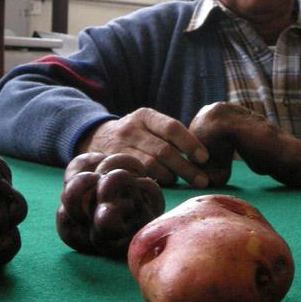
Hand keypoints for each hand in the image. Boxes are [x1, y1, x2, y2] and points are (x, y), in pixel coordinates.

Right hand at [77, 108, 209, 187]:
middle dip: (186, 167)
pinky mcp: (113, 164)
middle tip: (202, 180)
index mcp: (145, 116)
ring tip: (181, 181)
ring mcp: (120, 147)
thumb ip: (170, 134)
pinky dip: (154, 181)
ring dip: (171, 176)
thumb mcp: (148, 124)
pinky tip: (164, 185)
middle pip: (163, 150)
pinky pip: (138, 175)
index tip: (205, 158)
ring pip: (151, 165)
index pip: (172, 128)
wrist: (96, 137)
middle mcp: (131, 129)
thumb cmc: (136, 134)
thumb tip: (203, 156)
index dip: (190, 143)